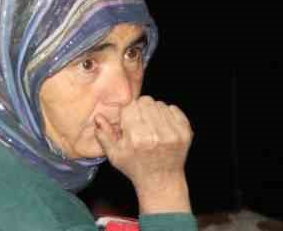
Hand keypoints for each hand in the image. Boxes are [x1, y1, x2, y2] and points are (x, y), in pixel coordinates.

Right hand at [95, 97, 192, 213]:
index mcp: (136, 138)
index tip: (129, 122)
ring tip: (152, 126)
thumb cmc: (136, 168)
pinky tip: (163, 126)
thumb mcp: (114, 156)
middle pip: (146, 102)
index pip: (130, 106)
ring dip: (154, 111)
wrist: (161, 181)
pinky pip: (174, 109)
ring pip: (159, 104)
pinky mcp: (185, 133)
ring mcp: (172, 133)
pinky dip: (168, 114)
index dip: (128, 112)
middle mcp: (155, 134)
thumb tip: (98, 117)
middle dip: (141, 109)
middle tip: (140, 123)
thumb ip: (104, 135)